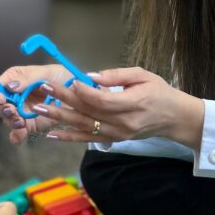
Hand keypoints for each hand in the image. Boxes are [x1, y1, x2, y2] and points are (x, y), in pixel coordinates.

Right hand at [0, 64, 74, 144]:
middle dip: (2, 109)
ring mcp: (21, 111)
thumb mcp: (46, 73)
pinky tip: (19, 136)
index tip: (1, 98)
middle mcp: (15, 96)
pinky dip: (16, 136)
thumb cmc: (62, 77)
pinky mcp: (30, 124)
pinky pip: (18, 132)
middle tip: (12, 111)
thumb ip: (27, 79)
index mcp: (16, 79)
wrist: (79, 95)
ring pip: (7, 119)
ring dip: (11, 122)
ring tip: (20, 122)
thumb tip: (10, 86)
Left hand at [33, 67, 204, 147]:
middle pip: (89, 112)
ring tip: (40, 109)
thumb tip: (91, 76)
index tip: (69, 81)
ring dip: (60, 118)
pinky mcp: (113, 140)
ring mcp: (117, 134)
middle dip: (63, 100)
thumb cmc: (159, 91)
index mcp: (133, 103)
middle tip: (43, 90)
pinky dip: (69, 136)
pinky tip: (52, 133)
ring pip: (84, 126)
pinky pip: (87, 138)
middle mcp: (123, 122)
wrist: (173, 118)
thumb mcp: (142, 75)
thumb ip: (117, 75)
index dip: (83, 91)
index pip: (102, 99)